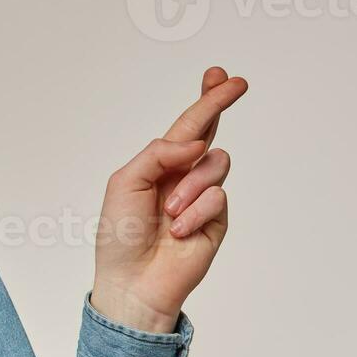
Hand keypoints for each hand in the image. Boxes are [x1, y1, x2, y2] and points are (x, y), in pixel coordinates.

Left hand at [89, 66, 246, 333]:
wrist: (132, 281)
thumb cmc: (120, 235)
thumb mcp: (126, 183)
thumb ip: (158, 154)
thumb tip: (196, 142)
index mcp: (159, 164)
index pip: (185, 127)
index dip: (204, 101)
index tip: (218, 75)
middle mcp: (183, 176)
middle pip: (209, 132)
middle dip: (219, 104)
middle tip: (236, 84)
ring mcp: (202, 196)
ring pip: (215, 163)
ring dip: (190, 187)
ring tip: (167, 214)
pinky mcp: (217, 219)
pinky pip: (218, 197)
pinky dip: (196, 213)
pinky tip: (180, 232)